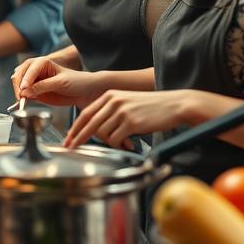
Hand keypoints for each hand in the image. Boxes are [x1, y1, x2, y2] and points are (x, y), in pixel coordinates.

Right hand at [12, 57, 102, 107]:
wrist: (84, 92)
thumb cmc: (76, 82)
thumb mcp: (61, 83)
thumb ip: (43, 86)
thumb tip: (26, 91)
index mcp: (42, 62)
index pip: (29, 69)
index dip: (25, 79)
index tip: (23, 89)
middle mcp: (35, 70)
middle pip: (19, 75)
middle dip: (18, 85)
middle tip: (21, 97)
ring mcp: (34, 81)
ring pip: (18, 84)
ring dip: (18, 92)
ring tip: (22, 100)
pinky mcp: (34, 92)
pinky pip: (23, 95)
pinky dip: (21, 99)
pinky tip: (23, 103)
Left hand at [65, 89, 196, 149]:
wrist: (175, 104)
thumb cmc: (152, 107)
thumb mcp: (127, 103)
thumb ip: (110, 112)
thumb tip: (95, 130)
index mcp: (109, 95)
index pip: (85, 113)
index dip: (75, 127)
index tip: (68, 138)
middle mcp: (113, 101)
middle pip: (88, 123)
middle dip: (78, 138)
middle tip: (71, 148)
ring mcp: (122, 111)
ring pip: (103, 134)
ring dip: (109, 143)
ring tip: (122, 143)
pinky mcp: (131, 122)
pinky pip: (116, 139)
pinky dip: (119, 145)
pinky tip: (128, 144)